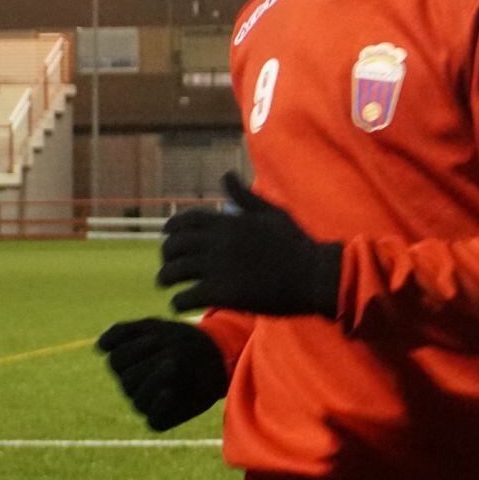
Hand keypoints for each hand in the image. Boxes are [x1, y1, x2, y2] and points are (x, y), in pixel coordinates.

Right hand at [97, 318, 226, 431]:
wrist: (214, 355)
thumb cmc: (180, 339)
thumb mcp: (153, 327)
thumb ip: (123, 332)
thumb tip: (98, 347)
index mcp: (124, 364)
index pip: (115, 359)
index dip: (135, 348)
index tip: (157, 337)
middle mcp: (130, 385)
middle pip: (127, 379)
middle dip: (148, 362)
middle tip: (170, 350)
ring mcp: (144, 402)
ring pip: (138, 399)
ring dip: (154, 380)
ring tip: (173, 364)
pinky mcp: (161, 418)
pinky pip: (153, 420)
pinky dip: (159, 406)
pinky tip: (169, 391)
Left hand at [157, 172, 342, 316]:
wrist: (313, 275)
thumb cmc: (296, 242)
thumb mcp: (271, 211)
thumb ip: (245, 196)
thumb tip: (226, 175)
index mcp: (229, 221)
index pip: (186, 221)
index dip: (171, 229)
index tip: (167, 237)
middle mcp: (218, 241)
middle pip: (174, 245)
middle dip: (166, 255)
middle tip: (169, 265)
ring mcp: (219, 267)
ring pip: (173, 271)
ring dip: (165, 279)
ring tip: (169, 286)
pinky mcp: (222, 293)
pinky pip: (185, 298)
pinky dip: (178, 302)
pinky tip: (182, 304)